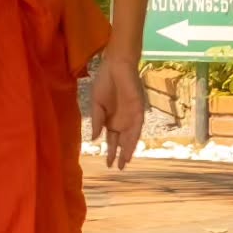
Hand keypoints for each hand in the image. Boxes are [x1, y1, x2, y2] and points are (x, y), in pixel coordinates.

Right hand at [91, 53, 144, 170]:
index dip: (109, 151)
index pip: (111, 139)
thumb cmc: (104, 81)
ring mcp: (131, 116)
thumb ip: (96, 121)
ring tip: (124, 161)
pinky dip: (134, 137)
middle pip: (122, 141)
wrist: (115, 65)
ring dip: (128, 149)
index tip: (107, 163)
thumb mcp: (96, 104)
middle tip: (117, 167)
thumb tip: (93, 139)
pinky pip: (137, 126)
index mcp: (111, 120)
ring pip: (130, 136)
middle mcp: (122, 120)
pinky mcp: (138, 109)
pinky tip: (130, 146)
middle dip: (120, 154)